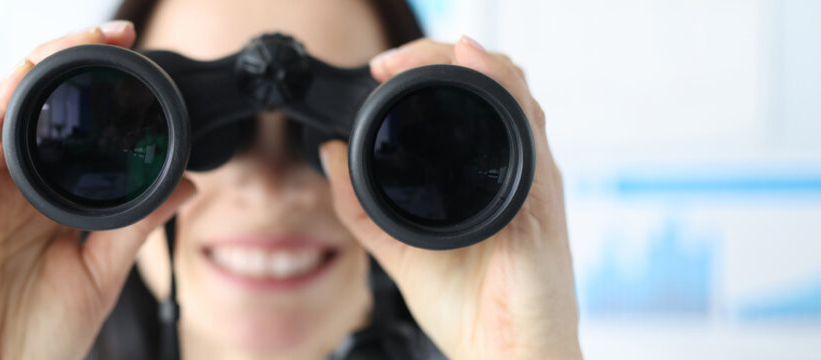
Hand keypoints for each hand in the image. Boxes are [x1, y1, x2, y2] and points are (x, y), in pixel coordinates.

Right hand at [0, 21, 195, 359]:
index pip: (67, 128)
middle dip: (69, 62)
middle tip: (116, 32)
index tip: (138, 57)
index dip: (98, 90)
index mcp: (39, 202)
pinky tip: (19, 83)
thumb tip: (183, 181)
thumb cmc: (37, 340)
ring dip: (34, 73)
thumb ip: (134, 224)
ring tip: (76, 41)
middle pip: (32, 110)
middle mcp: (2, 192)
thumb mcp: (99, 274)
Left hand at [319, 37, 580, 359]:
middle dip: (447, 54)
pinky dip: (503, 90)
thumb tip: (331, 155)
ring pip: (516, 91)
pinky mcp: (542, 198)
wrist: (504, 353)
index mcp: (487, 173)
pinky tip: (478, 69)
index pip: (471, 96)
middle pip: (496, 80)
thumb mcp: (399, 245)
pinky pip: (528, 130)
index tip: (383, 70)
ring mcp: (532, 178)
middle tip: (394, 62)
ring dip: (474, 60)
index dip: (431, 68)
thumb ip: (363, 203)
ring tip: (431, 54)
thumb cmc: (472, 306)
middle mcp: (515, 167)